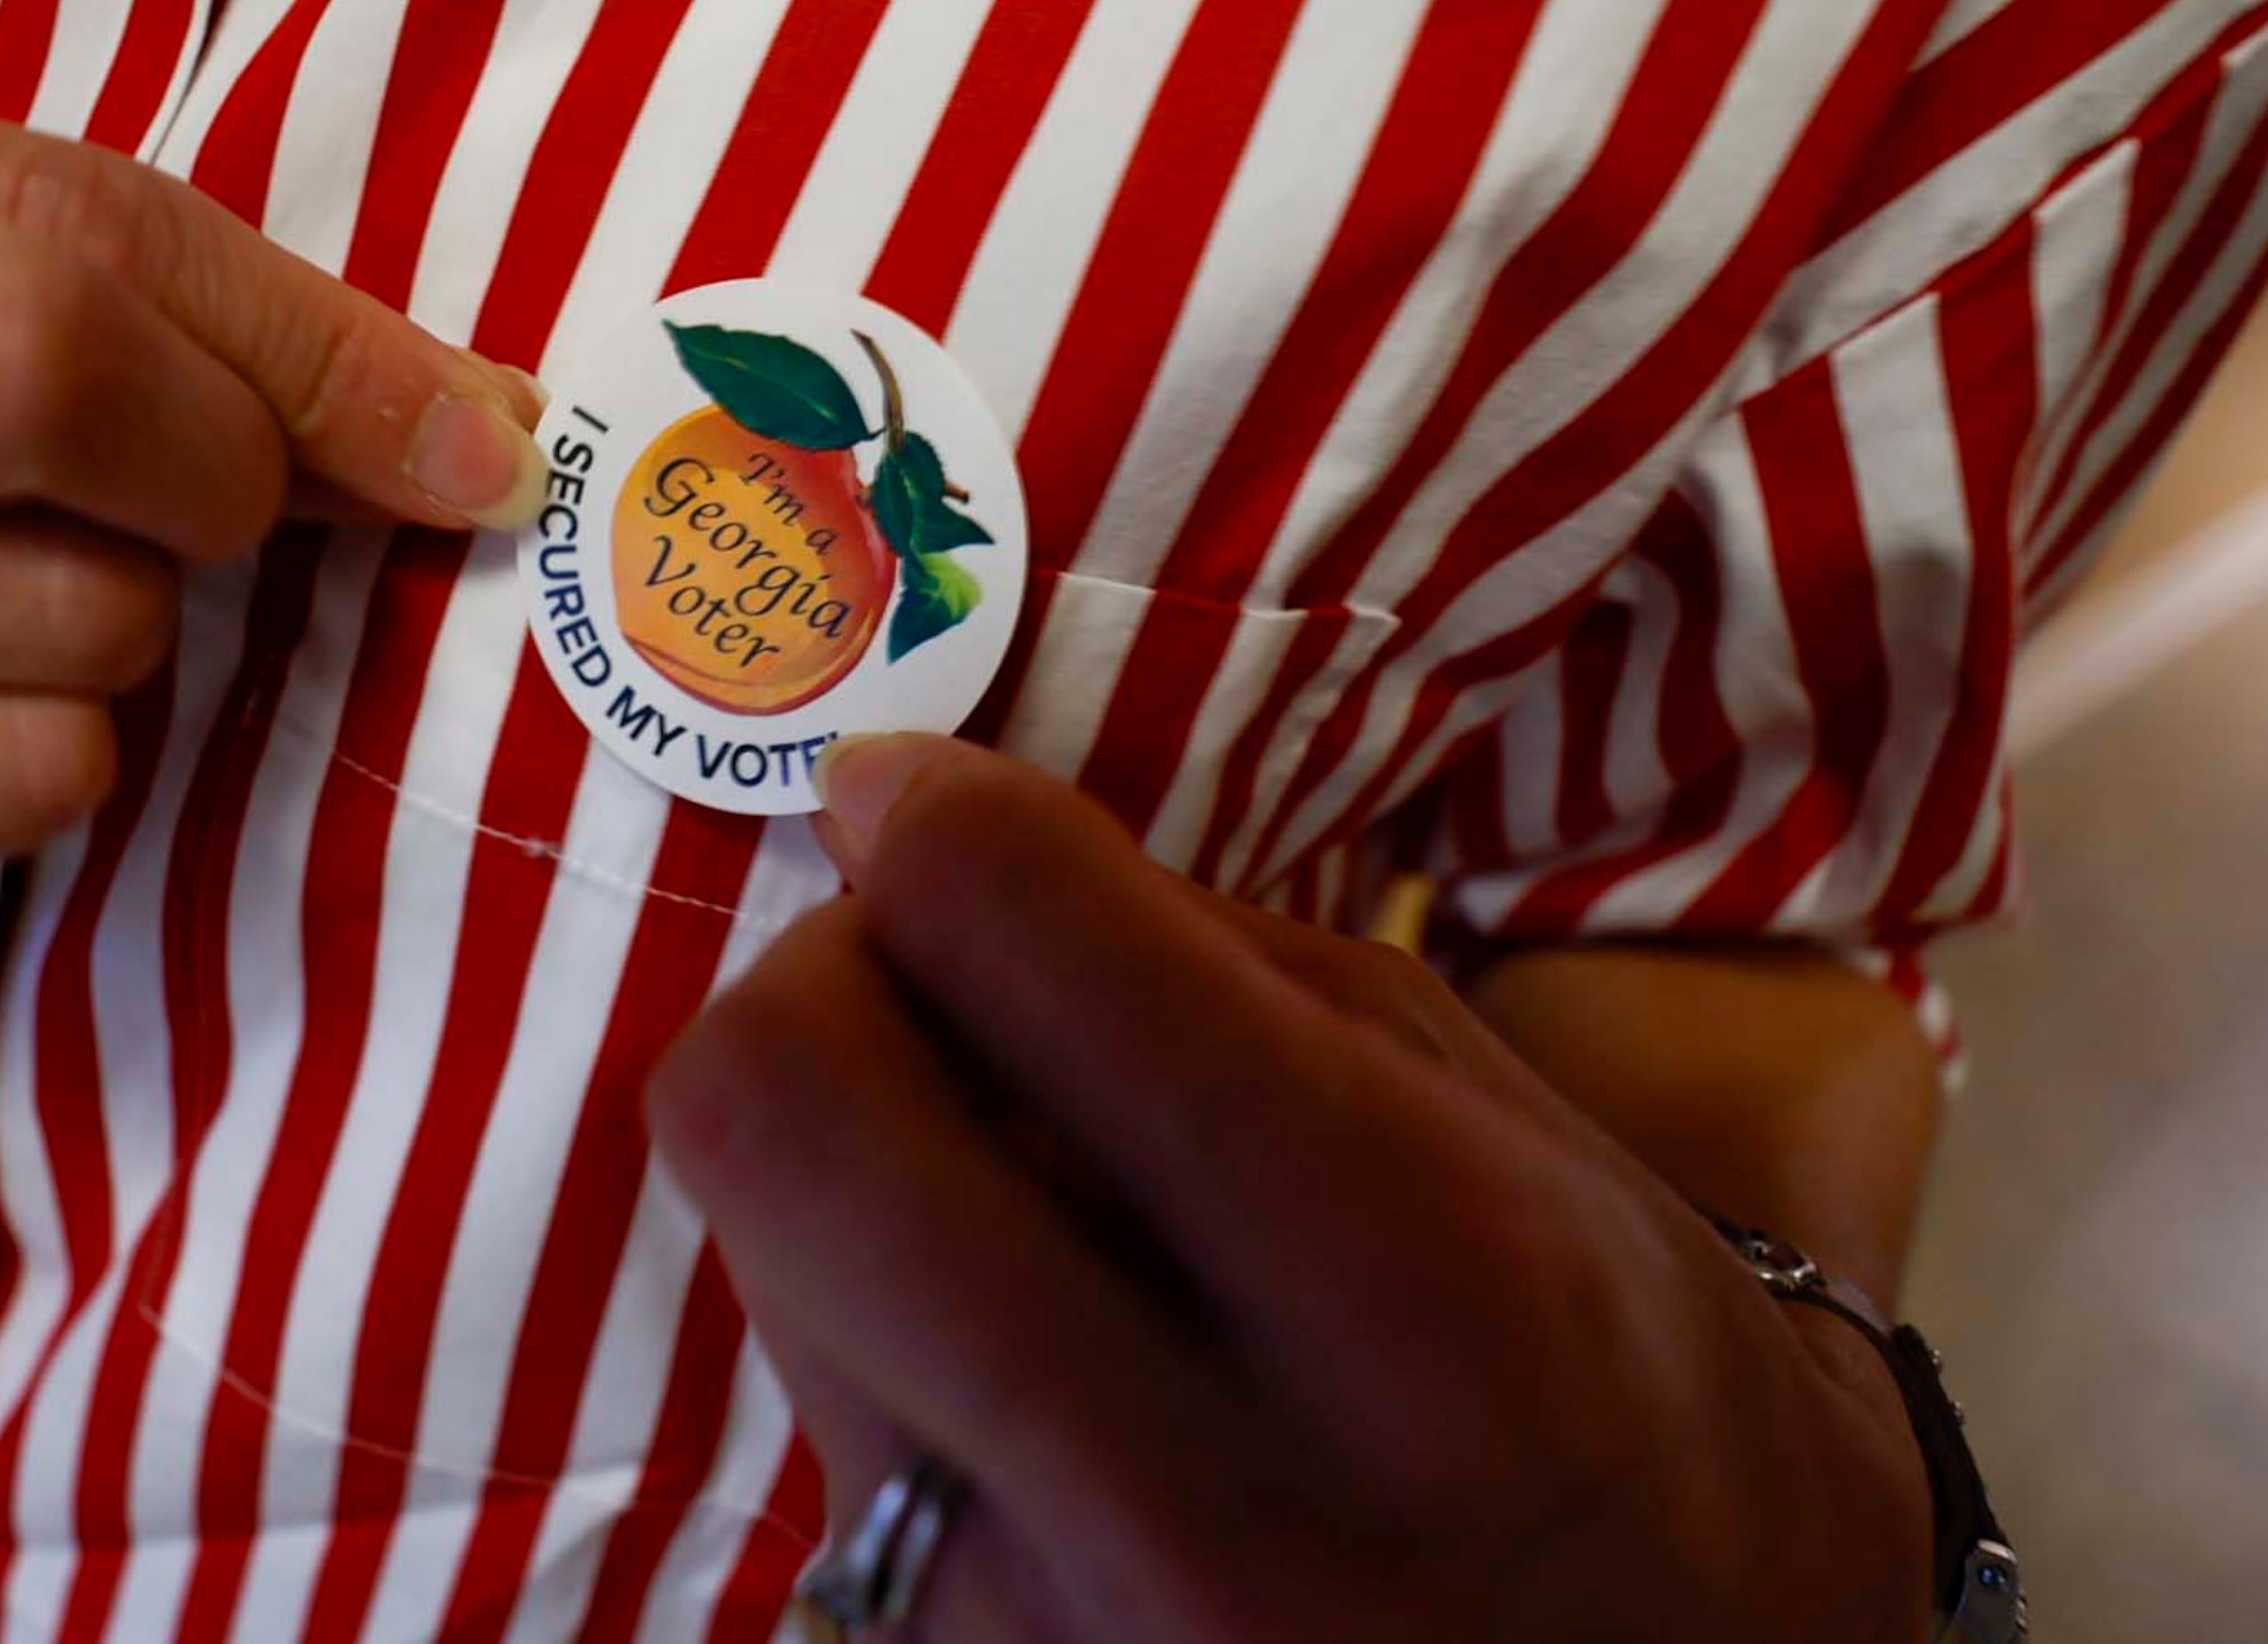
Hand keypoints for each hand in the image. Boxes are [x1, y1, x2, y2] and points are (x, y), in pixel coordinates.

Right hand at [0, 46, 544, 983]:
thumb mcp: (10, 262)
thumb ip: (246, 323)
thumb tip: (488, 448)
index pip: (36, 241)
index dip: (242, 357)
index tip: (350, 427)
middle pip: (14, 385)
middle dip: (200, 477)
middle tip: (188, 519)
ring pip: (44, 618)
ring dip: (109, 639)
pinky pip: (2, 782)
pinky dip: (43, 771)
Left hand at [647, 734, 1931, 1641]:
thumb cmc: (1601, 1375)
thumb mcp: (1486, 1118)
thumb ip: (1199, 960)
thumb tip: (913, 839)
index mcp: (1416, 1286)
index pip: (1012, 934)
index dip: (925, 814)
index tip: (911, 802)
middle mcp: (1211, 1495)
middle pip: (775, 1109)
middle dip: (817, 986)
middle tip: (917, 983)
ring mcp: (1049, 1626)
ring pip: (762, 1259)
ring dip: (854, 1172)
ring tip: (1018, 1201)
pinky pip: (817, 1412)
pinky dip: (881, 1326)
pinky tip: (1024, 1355)